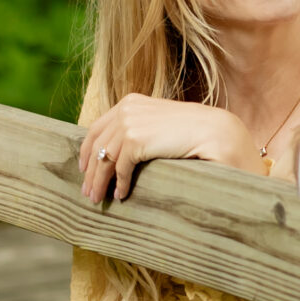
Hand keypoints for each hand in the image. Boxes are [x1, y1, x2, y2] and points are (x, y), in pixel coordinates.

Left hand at [79, 95, 257, 202]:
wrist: (215, 130)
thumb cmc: (193, 130)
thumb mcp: (160, 124)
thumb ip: (141, 129)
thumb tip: (122, 152)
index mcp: (130, 102)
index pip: (98, 127)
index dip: (87, 149)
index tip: (85, 167)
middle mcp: (126, 109)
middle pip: (96, 144)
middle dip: (90, 170)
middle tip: (88, 190)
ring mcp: (129, 123)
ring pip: (104, 158)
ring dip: (100, 181)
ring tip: (98, 198)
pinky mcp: (136, 139)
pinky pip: (120, 167)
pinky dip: (119, 183)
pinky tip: (121, 194)